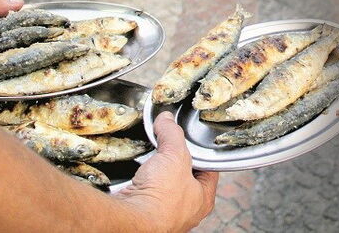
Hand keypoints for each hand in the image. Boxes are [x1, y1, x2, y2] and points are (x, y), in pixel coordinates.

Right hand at [115, 112, 217, 231]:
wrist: (130, 219)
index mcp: (203, 199)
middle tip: (167, 147)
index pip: (208, 169)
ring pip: (163, 184)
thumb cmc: (162, 196)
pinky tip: (138, 172)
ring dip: (156, 171)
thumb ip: (172, 132)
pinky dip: (141, 181)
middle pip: (184, 175)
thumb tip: (166, 118)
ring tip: (151, 158)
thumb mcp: (175, 154)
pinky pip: (145, 191)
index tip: (189, 139)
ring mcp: (164, 214)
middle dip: (174, 160)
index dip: (199, 152)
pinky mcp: (144, 214)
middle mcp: (186, 211)